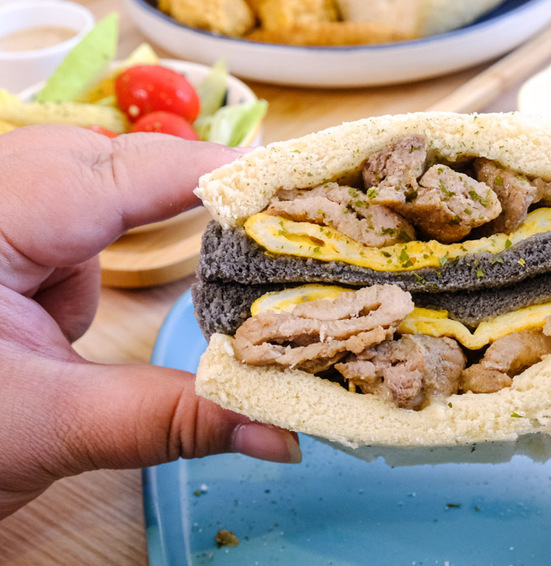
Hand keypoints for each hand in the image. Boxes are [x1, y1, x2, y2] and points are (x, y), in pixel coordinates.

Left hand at [0, 125, 299, 518]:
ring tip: (248, 236)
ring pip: (108, 182)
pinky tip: (181, 256)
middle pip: (117, 160)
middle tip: (284, 220)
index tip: (305, 194)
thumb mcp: (50, 427)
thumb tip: (282, 433)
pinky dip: (145, 230)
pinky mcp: (17, 240)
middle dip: (204, 187)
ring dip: (178, 210)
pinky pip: (95, 212)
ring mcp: (6, 214)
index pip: (123, 171)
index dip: (222, 176)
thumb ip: (172, 419)